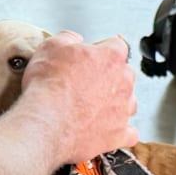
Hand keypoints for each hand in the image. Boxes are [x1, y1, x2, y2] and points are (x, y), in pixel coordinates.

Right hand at [22, 31, 138, 160]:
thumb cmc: (49, 86)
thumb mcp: (51, 46)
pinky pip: (129, 134)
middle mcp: (123, 83)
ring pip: (129, 103)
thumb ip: (68, 38)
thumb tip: (73, 39)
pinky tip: (108, 130)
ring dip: (115, 103)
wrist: (45, 123)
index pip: (116, 45)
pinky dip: (120, 132)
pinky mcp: (118, 136)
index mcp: (111, 58)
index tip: (90, 56)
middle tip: (86, 82)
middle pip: (125, 74)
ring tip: (93, 107)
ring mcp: (123, 111)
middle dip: (109, 77)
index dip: (100, 50)